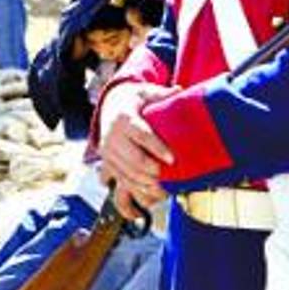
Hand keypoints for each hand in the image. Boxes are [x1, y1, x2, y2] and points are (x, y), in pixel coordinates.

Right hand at [97, 83, 174, 212]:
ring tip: (164, 189)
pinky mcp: (108, 165)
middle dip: (152, 170)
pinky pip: (119, 183)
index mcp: (123, 117)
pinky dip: (134, 193)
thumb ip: (163, 94)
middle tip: (169, 175)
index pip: (141, 135)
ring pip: (126, 174)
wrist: (110, 105)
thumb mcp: (148, 92)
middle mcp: (112, 136)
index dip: (156, 148)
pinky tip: (148, 199)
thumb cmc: (135, 100)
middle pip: (133, 159)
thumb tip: (180, 90)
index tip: (172, 158)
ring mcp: (108, 153)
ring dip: (146, 185)